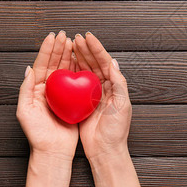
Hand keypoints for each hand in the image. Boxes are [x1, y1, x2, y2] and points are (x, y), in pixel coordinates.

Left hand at [17, 31, 78, 158]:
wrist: (53, 151)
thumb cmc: (37, 133)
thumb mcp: (25, 111)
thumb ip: (26, 89)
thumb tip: (28, 68)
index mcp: (36, 89)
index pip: (42, 64)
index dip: (46, 50)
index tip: (52, 36)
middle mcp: (48, 89)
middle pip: (54, 64)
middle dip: (58, 48)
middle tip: (64, 35)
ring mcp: (61, 94)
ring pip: (65, 70)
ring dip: (68, 55)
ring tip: (73, 42)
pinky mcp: (73, 101)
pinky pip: (76, 82)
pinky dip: (78, 69)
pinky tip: (82, 60)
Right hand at [72, 32, 130, 160]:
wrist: (105, 149)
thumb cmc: (116, 129)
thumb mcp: (122, 105)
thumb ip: (119, 83)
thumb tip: (113, 62)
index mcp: (114, 85)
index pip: (105, 62)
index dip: (97, 48)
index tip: (88, 37)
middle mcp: (103, 87)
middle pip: (93, 63)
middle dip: (85, 49)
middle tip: (75, 38)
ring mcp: (91, 94)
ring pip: (84, 70)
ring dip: (77, 57)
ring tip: (69, 45)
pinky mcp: (81, 102)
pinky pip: (75, 83)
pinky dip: (70, 72)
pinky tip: (64, 64)